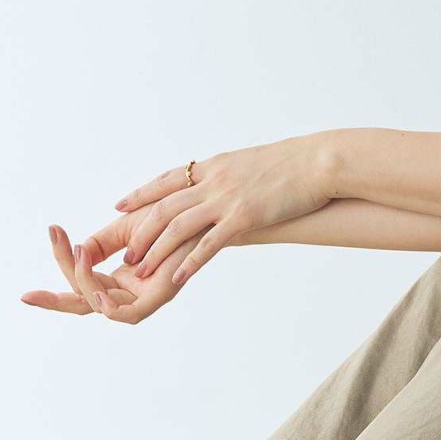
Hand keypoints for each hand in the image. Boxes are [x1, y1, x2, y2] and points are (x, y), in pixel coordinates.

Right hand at [20, 217, 202, 324]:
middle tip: (27, 296)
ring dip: (81, 282)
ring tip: (76, 253)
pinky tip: (95, 285)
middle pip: (85, 301)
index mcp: (120, 276)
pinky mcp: (160, 298)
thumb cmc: (170, 218)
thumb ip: (98, 245)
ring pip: (100, 304)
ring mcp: (144, 296)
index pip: (82, 280)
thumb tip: (75, 254)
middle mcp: (131, 290)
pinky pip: (128, 313)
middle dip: (55, 299)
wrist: (200, 211)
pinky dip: (108, 304)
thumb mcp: (124, 230)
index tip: (52, 231)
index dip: (62, 264)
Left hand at [112, 135, 329, 286]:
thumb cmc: (295, 164)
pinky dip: (190, 262)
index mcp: (214, 166)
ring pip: (178, 226)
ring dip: (156, 250)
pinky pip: (209, 244)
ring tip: (141, 271)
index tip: (121, 205)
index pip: (167, 179)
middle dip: (141, 231)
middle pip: (164, 207)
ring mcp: (227, 199)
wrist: (319, 162)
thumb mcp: (252, 164)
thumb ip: (232, 175)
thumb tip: (226, 182)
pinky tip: (177, 278)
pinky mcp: (244, 217)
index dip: (142, 193)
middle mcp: (213, 181)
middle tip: (126, 254)